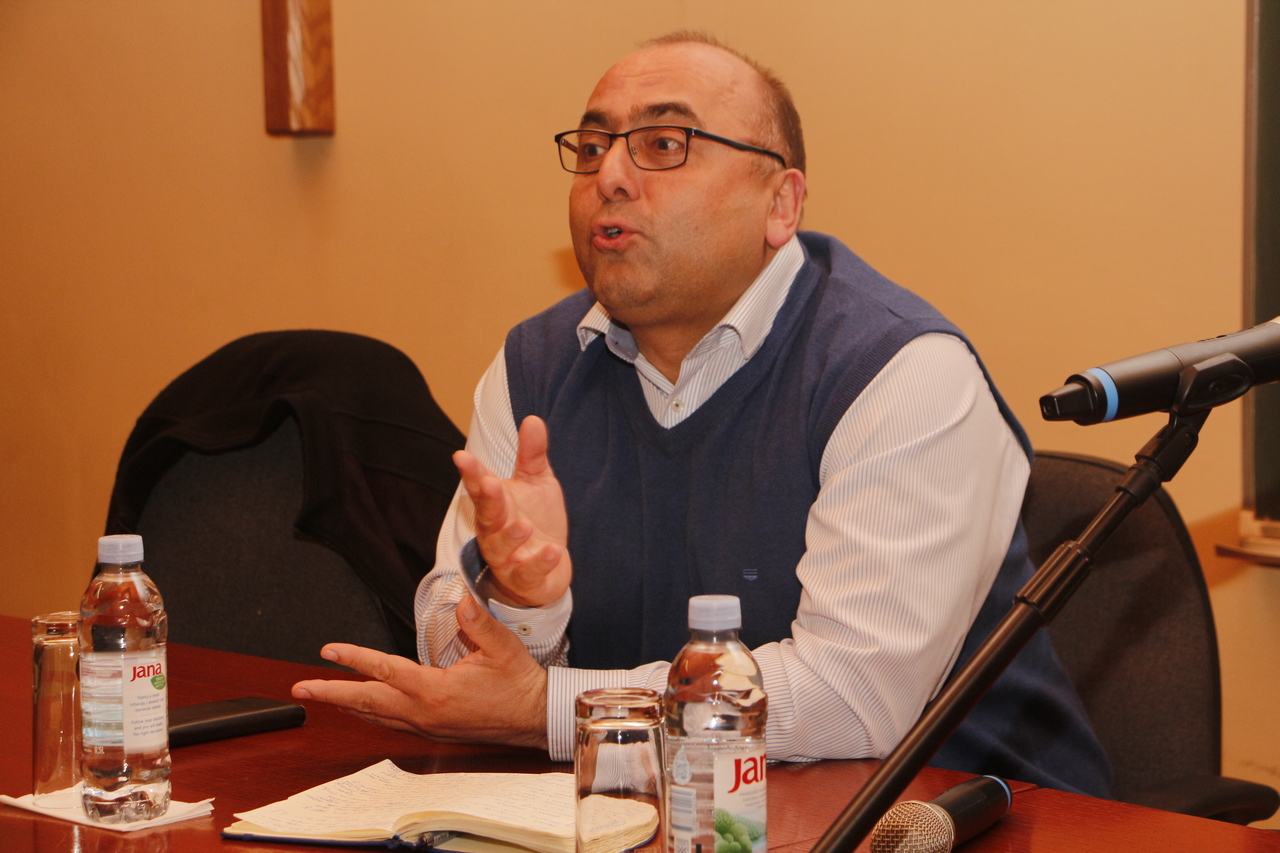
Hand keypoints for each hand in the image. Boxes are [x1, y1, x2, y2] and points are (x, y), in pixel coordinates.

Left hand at [291, 596, 548, 748]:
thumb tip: (461, 599)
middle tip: (301, 689)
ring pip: (376, 716)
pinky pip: (392, 723)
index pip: (385, 670)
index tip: (328, 651)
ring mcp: (427, 726)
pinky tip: (363, 708)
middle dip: (331, 694)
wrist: (535, 717)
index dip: (354, 659)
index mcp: (436, 691)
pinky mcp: (434, 731)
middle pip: (367, 703)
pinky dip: (370, 713)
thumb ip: (479, 623)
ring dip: (347, 705)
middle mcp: (425, 713)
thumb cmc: (519, 683)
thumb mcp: (503, 648)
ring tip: (323, 695)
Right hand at [454, 415, 570, 606]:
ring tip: (523, 524)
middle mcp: (495, 531)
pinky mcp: (525, 579)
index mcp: (495, 505)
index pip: (479, 486)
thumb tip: (532, 418)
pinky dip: (539, 562)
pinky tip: (553, 550)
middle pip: (486, 515)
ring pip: (501, 548)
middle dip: (486, 499)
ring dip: (510, 536)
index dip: (471, 472)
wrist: (548, 569)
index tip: (461, 456)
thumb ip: (532, 454)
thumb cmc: (536, 520)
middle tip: (488, 483)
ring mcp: (508, 557)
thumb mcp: (537, 483)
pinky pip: (529, 572)